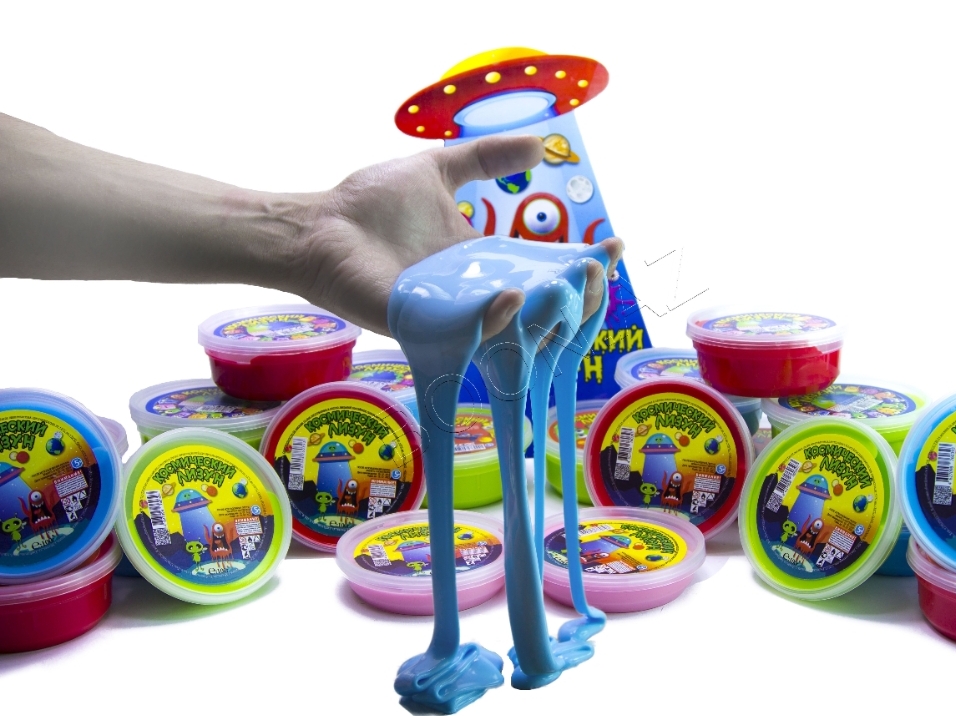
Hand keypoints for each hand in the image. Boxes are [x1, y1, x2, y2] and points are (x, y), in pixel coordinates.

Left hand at [290, 134, 622, 340]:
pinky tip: (512, 297)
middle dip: (578, 297)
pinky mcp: (421, 326)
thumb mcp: (439, 170)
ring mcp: (451, 315)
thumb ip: (487, 158)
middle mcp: (476, 295)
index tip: (612, 246)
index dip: (581, 265)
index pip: (545, 271)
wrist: (321, 223)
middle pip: (541, 311)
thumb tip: (539, 143)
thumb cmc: (372, 204)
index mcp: (485, 262)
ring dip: (546, 313)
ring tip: (569, 285)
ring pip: (512, 331)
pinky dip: (491, 320)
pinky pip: (464, 333)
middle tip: (597, 270)